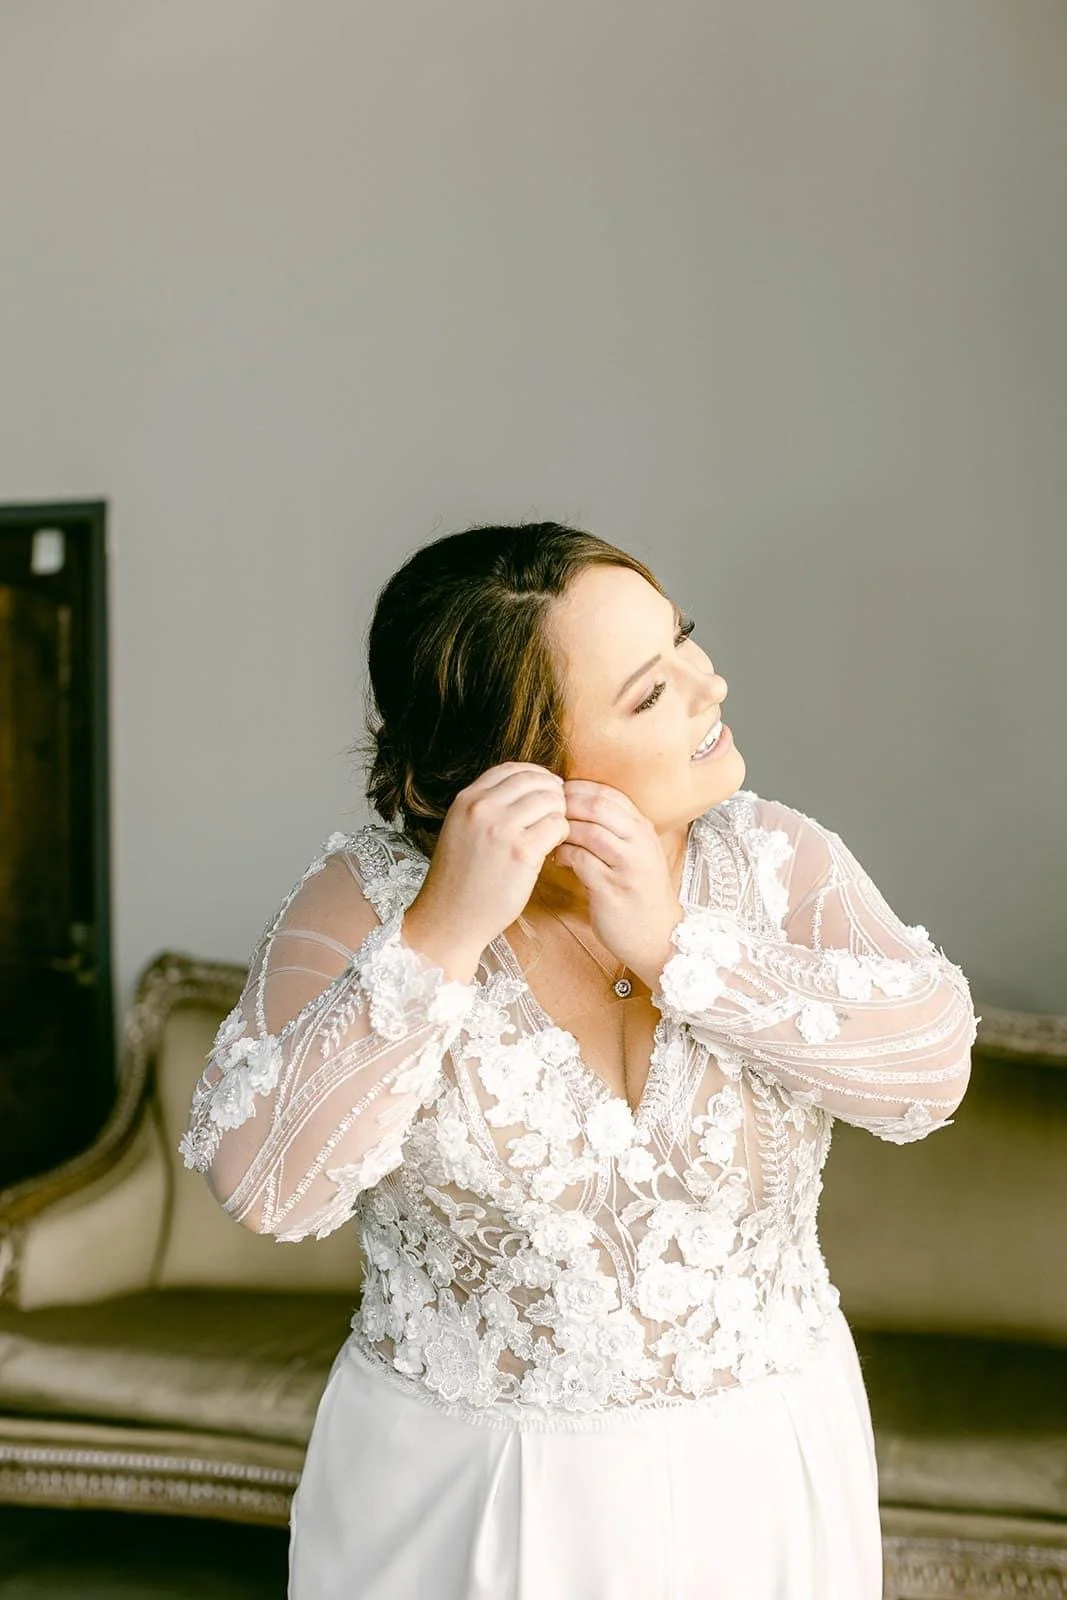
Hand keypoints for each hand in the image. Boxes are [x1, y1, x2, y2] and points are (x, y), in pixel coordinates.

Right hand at [402, 763, 569, 982]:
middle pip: (535, 780)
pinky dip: (561, 834)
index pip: (511, 769)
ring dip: (558, 814)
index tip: (545, 788)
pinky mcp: (522, 852)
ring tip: (551, 833)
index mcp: (466, 800)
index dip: (535, 774)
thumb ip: (486, 806)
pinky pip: (558, 826)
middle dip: (551, 793)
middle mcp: (482, 809)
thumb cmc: (458, 879)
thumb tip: (527, 786)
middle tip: (556, 811)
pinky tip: (551, 848)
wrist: (450, 919)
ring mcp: (502, 829)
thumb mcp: (460, 829)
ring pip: (550, 800)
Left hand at [553, 781, 684, 990]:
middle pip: (598, 805)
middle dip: (567, 803)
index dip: (579, 788)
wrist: (659, 935)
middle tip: (546, 811)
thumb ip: (614, 830)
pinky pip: (582, 860)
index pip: (609, 793)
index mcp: (643, 829)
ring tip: (550, 835)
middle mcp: (640, 842)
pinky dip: (564, 855)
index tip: (557, 794)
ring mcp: (628, 866)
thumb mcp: (636, 853)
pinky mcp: (613, 889)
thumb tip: (575, 806)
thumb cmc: (639, 893)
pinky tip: (558, 859)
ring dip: (564, 830)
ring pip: (590, 831)